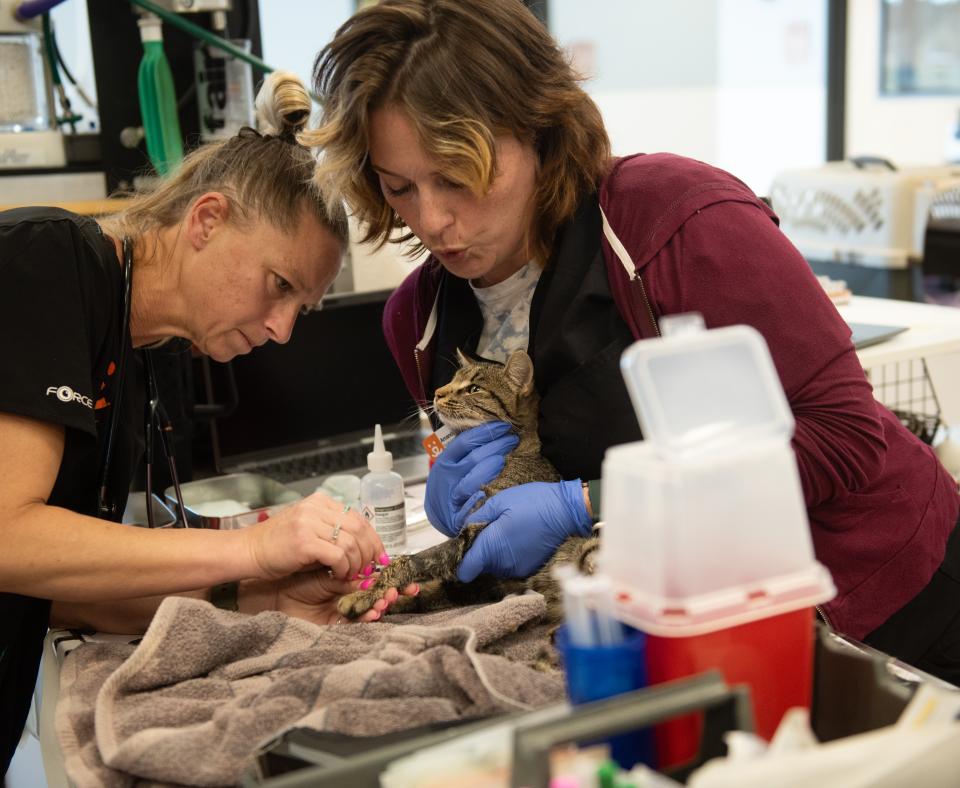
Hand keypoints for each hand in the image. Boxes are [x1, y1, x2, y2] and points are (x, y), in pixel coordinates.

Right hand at [242, 493, 386, 580]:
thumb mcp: (309, 529)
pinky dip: (344, 568)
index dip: (373, 539)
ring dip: (357, 563)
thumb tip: (364, 546)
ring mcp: (310, 523)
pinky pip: (338, 555)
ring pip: (351, 542)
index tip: (379, 556)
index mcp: (320, 501)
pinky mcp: (304, 541)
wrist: (249, 551)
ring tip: (352, 574)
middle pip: (360, 528)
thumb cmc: (278, 545)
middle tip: (370, 569)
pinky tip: (339, 574)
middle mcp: (317, 508)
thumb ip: (332, 530)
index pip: (359, 517)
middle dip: (370, 552)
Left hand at [272, 571, 419, 624]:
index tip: (409, 577)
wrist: (273, 589)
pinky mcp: (335, 624)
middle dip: (394, 592)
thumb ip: (347, 566)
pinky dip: (366, 618)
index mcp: (352, 576)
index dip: (395, 578)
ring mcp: (345, 609)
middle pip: (380, 594)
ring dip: (382, 604)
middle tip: (405, 590)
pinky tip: (373, 612)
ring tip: (387, 600)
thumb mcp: (325, 564)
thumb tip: (372, 568)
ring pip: (371, 608)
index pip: (379, 577)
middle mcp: (351, 593)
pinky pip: (356, 623)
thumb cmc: (296, 573)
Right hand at [425, 421, 518, 537]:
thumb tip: (492, 431)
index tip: (504, 426)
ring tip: (505, 459)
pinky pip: (472, 506)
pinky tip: (495, 489)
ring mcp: (452, 497)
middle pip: (474, 458)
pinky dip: (482, 497)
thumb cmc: (451, 484)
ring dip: (491, 468)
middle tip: (513, 439)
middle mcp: (447, 477)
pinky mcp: (457, 516)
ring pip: (473, 481)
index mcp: (445, 461)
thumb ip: (466, 451)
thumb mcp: (451, 465)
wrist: (440, 514)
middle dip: (496, 446)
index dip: (486, 432)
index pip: (466, 441)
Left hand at [457, 480, 592, 581]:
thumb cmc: (531, 502)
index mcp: (491, 547)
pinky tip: (517, 538)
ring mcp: (517, 569)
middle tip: (489, 530)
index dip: (461, 561)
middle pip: (480, 567)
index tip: (465, 547)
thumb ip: (476, 518)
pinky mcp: (529, 569)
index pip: (465, 571)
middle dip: (480, 552)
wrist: (565, 511)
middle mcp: (502, 564)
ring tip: (505, 532)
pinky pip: (509, 566)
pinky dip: (509, 556)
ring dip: (495, 554)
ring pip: (495, 567)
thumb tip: (463, 529)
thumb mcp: (498, 501)